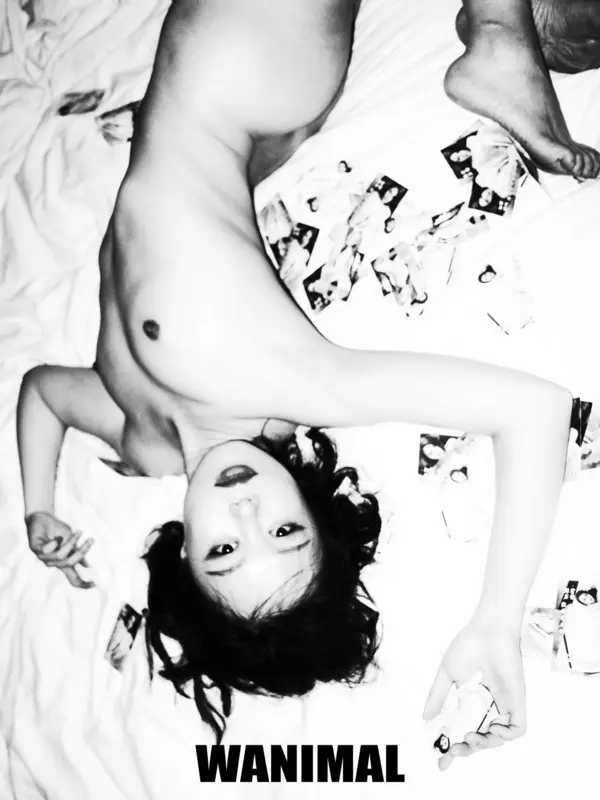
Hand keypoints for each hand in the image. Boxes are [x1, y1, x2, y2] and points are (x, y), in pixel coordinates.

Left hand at [25, 511, 94, 588]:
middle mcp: (53, 562)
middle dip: (81, 552)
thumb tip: (88, 567)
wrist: (43, 517)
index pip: (72, 578)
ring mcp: (43, 557)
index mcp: (63, 563)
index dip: (82, 583)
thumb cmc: (58, 530)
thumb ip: (76, 553)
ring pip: (60, 556)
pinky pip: (47, 550)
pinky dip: (55, 541)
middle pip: (70, 563)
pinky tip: (54, 537)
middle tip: (91, 540)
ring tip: (77, 532)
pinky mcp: (35, 549)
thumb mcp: (72, 541)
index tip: (94, 585)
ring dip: (70, 542)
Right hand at [423, 617, 525, 770]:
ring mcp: (503, 704)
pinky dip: (504, 735)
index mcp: (471, 699)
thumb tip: (426, 718)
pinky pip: (516, 729)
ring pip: (496, 737)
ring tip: (468, 739)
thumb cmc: (469, 644)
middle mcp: (488, 704)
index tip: (440, 758)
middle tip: (452, 753)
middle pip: (478, 737)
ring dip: (482, 744)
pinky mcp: (517, 702)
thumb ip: (438, 697)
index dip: (452, 745)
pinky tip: (489, 730)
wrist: (488, 630)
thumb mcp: (447, 674)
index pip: (462, 727)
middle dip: (465, 750)